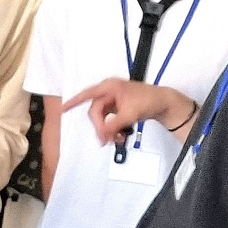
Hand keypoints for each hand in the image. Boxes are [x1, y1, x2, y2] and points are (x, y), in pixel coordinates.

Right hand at [60, 79, 194, 146]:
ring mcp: (114, 101)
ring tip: (118, 139)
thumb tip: (101, 135)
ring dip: (108, 131)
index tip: (62, 109)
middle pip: (95, 112)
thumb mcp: (129, 114)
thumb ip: (113, 125)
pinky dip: (113, 129)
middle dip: (100, 127)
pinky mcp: (118, 108)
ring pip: (102, 119)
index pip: (88, 95)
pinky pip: (109, 121)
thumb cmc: (149, 100)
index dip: (74, 102)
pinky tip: (121, 135)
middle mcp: (109, 92)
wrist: (164, 104)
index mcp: (110, 87)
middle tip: (107, 140)